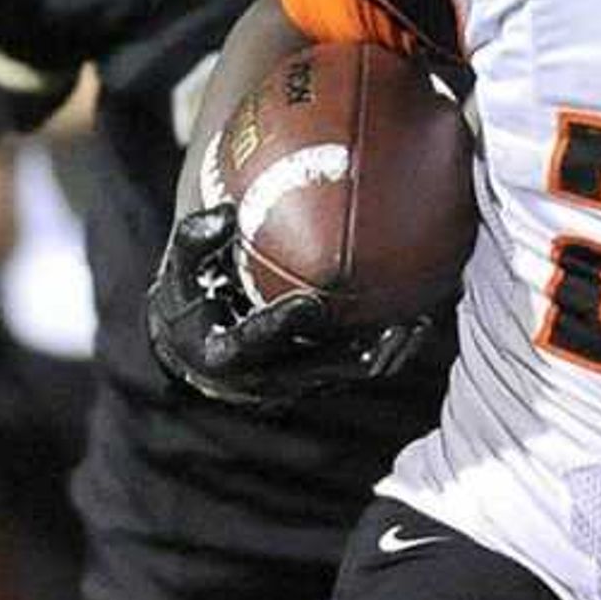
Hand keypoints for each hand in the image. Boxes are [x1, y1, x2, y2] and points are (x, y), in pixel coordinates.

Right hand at [146, 198, 440, 411]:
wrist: (197, 344)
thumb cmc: (190, 296)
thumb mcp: (181, 268)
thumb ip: (196, 239)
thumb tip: (226, 214)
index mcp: (224, 354)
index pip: (256, 341)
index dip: (282, 325)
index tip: (309, 304)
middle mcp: (264, 379)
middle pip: (318, 369)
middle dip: (356, 349)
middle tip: (391, 322)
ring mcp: (295, 385)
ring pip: (347, 375)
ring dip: (384, 353)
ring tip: (418, 321)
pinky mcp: (319, 382)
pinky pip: (359, 369)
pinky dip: (388, 349)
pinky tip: (419, 315)